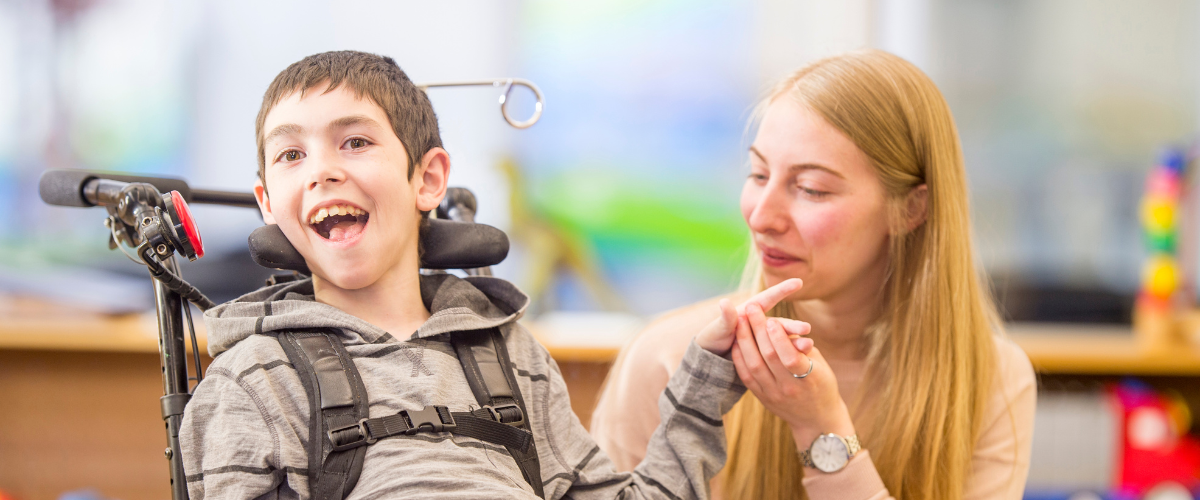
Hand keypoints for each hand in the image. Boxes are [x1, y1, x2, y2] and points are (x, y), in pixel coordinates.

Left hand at [695, 279, 808, 356]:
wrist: (711, 360)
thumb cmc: (713, 339)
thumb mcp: (717, 330)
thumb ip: (725, 319)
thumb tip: (725, 302)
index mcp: (749, 313)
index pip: (767, 299)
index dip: (781, 290)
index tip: (798, 282)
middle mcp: (761, 325)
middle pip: (779, 323)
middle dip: (793, 326)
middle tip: (806, 329)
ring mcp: (765, 340)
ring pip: (783, 340)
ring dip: (795, 342)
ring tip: (808, 346)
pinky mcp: (767, 354)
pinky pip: (780, 355)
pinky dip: (791, 355)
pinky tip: (803, 358)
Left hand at [730, 302, 854, 455]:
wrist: (817, 420)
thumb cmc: (822, 384)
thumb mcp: (820, 364)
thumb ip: (802, 346)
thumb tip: (785, 326)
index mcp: (808, 378)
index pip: (789, 356)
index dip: (779, 337)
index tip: (771, 319)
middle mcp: (789, 388)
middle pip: (768, 356)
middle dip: (758, 329)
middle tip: (750, 308)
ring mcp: (773, 394)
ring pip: (754, 365)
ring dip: (745, 340)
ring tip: (739, 320)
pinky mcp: (762, 398)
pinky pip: (746, 377)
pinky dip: (740, 358)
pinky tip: (736, 342)